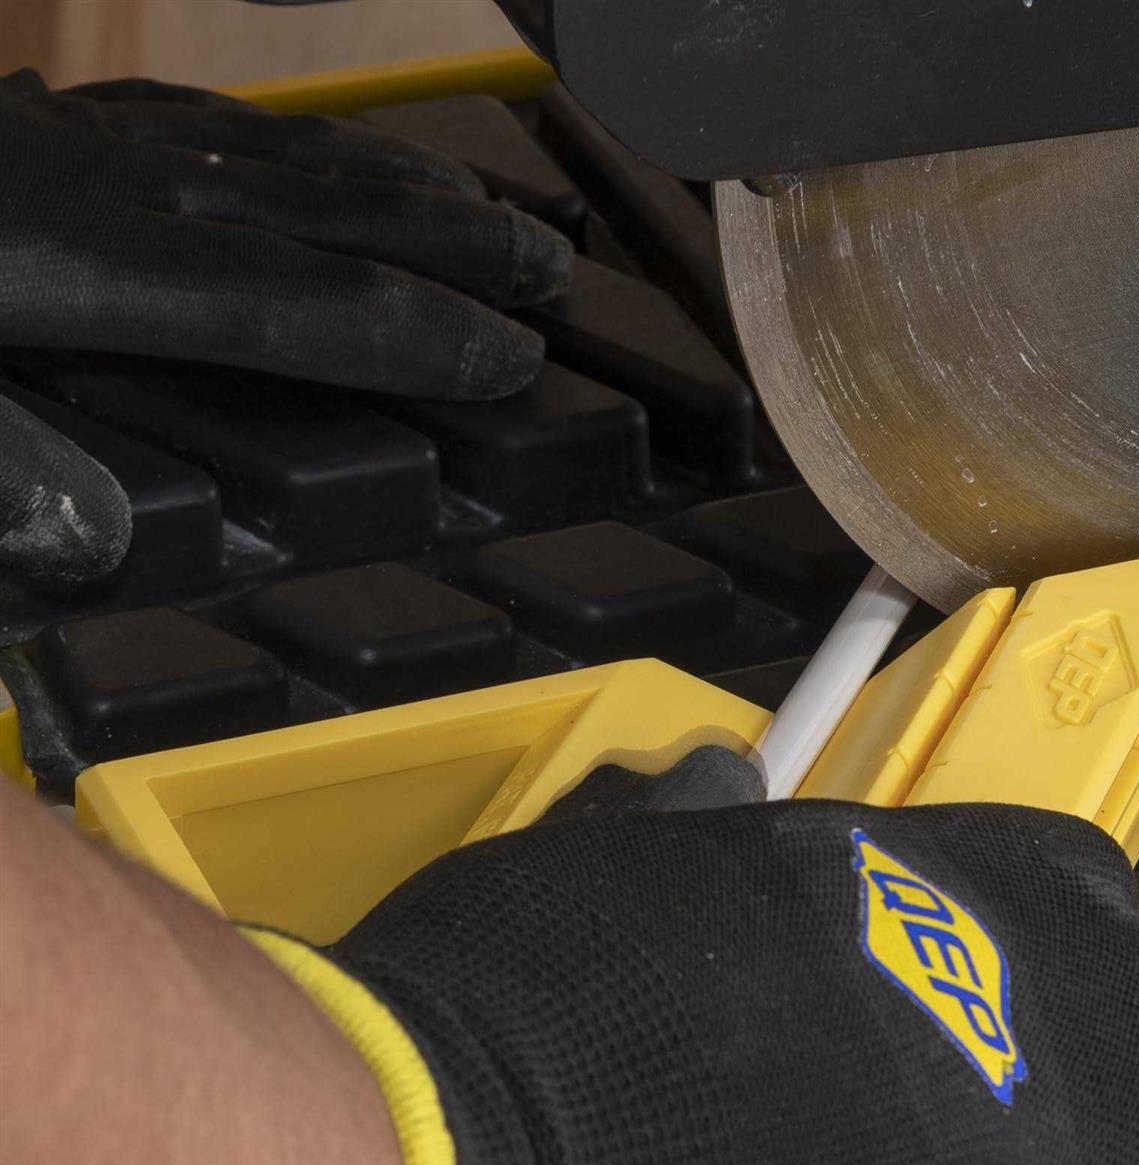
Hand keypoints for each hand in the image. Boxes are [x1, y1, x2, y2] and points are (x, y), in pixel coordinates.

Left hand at [0, 70, 571, 587]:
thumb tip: (86, 539)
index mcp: (58, 266)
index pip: (284, 305)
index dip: (414, 335)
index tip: (513, 360)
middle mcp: (86, 185)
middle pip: (311, 209)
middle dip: (448, 241)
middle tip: (548, 268)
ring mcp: (64, 137)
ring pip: (266, 149)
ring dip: (388, 179)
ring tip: (474, 202)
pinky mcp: (33, 118)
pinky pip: (193, 114)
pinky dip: (282, 136)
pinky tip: (313, 147)